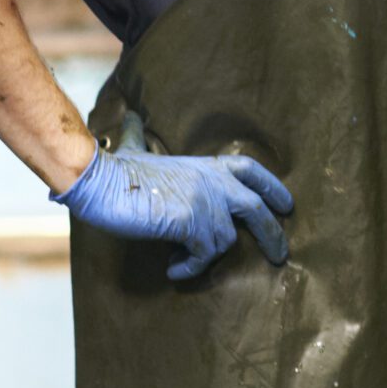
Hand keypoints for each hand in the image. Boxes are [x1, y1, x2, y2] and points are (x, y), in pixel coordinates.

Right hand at [54, 148, 294, 279]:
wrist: (100, 181)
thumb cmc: (115, 169)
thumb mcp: (136, 149)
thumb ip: (140, 137)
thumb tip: (129, 117)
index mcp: (204, 166)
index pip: (249, 170)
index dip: (271, 186)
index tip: (287, 205)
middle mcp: (211, 181)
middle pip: (256, 207)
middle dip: (273, 233)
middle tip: (280, 255)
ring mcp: (204, 201)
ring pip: (227, 239)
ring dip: (208, 256)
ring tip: (185, 262)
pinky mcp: (192, 222)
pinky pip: (204, 254)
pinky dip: (192, 267)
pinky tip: (175, 270)